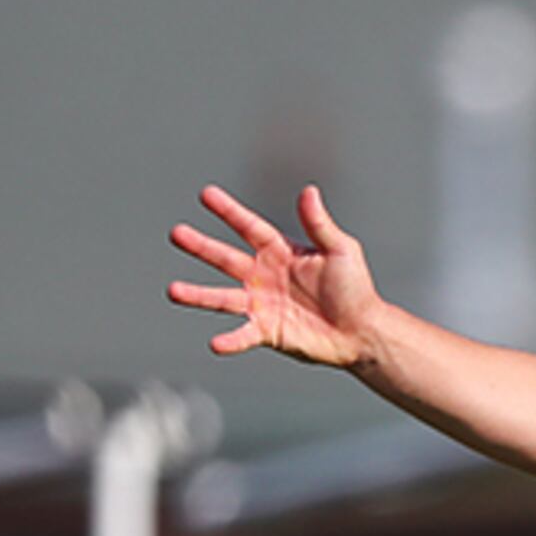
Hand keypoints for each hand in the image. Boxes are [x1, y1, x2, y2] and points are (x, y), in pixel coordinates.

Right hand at [168, 183, 382, 367]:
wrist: (362, 331)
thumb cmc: (355, 289)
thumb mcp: (341, 250)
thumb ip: (319, 224)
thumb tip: (309, 191)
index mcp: (280, 252)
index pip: (248, 227)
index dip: (228, 212)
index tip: (206, 195)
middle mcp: (264, 276)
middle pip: (226, 258)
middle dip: (201, 246)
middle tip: (176, 234)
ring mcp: (262, 304)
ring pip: (223, 298)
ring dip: (198, 295)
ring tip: (173, 291)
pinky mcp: (268, 331)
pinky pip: (244, 335)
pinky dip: (230, 341)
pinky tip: (215, 344)